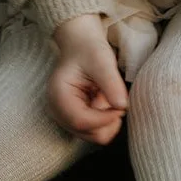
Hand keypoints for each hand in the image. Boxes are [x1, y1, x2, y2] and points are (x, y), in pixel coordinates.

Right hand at [48, 15, 127, 144]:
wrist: (81, 45)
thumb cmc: (89, 49)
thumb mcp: (101, 60)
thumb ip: (111, 83)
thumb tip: (122, 107)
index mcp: (58, 95)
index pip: (81, 121)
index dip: (104, 119)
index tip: (122, 107)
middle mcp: (57, 111)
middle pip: (88, 133)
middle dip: (107, 120)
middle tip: (116, 98)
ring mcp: (65, 117)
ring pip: (94, 135)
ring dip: (107, 119)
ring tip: (106, 96)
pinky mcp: (74, 120)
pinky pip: (95, 130)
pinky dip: (105, 119)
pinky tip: (103, 101)